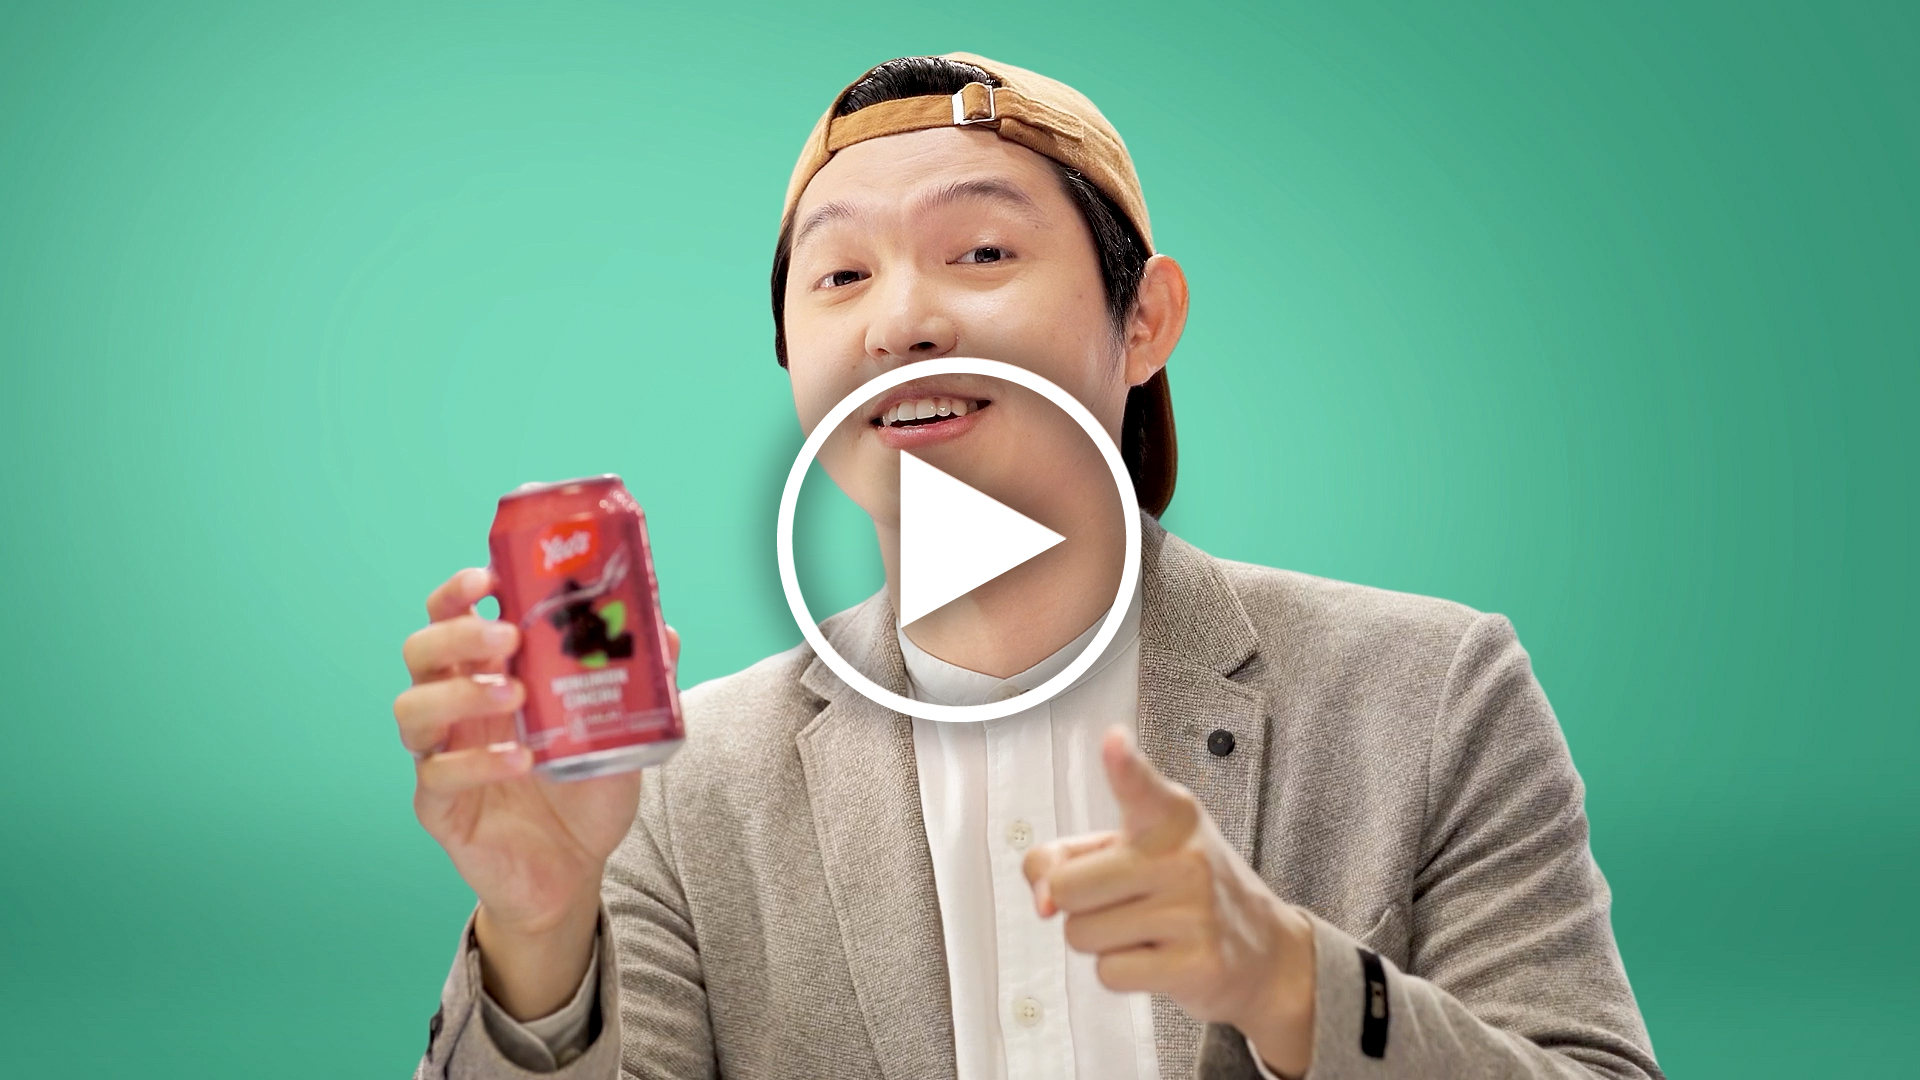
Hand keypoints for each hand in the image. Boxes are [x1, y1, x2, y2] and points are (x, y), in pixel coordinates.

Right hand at [394, 567, 679, 1017]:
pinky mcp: (439, 806)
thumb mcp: (623, 730)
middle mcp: (456, 709)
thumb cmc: (586, 789)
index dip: (459, 592)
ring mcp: (441, 755)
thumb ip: (638, 682)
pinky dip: (477, 763)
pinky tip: (521, 761)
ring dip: (460, 694)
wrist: (575, 870)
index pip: (452, 617)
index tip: (489, 578)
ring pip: (412, 708)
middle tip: (507, 638)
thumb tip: (666, 632)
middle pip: (420, 651)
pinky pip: (436, 775)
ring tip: (515, 695)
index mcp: (489, 675)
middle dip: (457, 634)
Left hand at [1023, 728, 1316, 1077]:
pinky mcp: (1196, 963)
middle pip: (1067, 888)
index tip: (1114, 742)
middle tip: (1121, 901)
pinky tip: (1158, 956)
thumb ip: (1066, 858)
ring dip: (1101, 941)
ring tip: (1145, 929)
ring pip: (1082, 934)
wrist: (1265, 950)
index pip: (1139, 785)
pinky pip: (1109, 973)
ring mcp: (1194, 910)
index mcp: (1170, 815)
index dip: (1123, 765)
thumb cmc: (1183, 890)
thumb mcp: (1133, 851)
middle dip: (1078, 905)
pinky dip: (1121, 972)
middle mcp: (1184, 856)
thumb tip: (1041, 900)